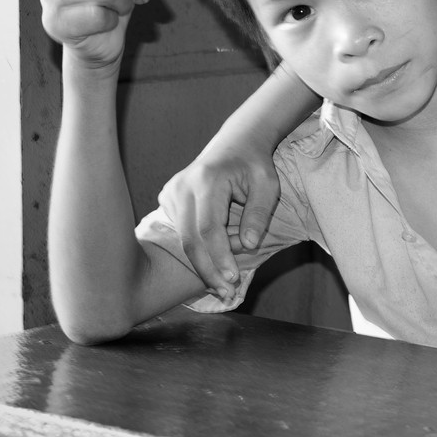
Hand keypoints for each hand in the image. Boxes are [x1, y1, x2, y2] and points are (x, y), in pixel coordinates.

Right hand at [157, 144, 282, 303]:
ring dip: (203, 264)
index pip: (209, 228)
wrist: (235, 143)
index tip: (233, 279)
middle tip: (226, 293)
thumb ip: (258, 214)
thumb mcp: (268, 185)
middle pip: (190, 239)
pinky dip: (198, 250)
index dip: (220, 257)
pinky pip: (181, 232)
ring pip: (184, 240)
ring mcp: (171, 192)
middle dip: (208, 270)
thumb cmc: (255, 164)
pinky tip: (214, 261)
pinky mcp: (168, 199)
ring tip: (223, 283)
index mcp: (207, 180)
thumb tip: (248, 246)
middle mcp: (183, 186)